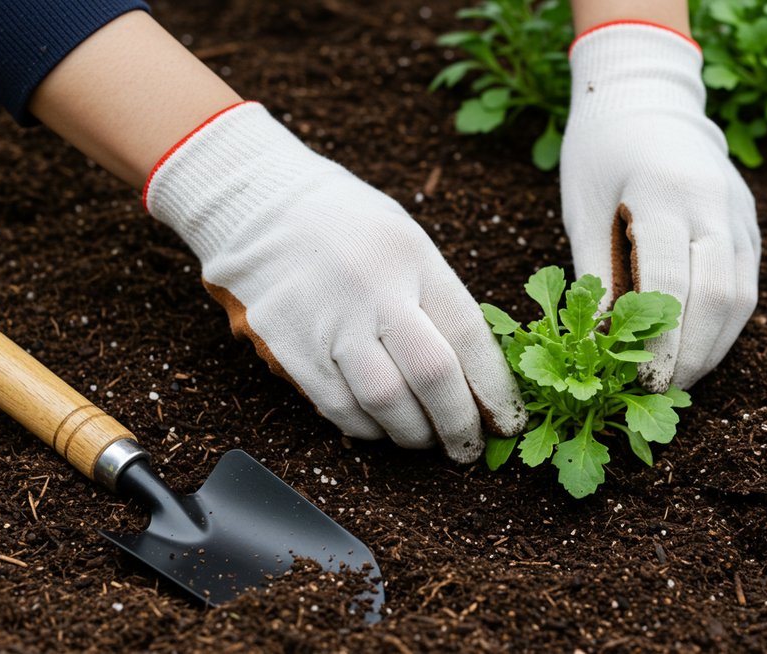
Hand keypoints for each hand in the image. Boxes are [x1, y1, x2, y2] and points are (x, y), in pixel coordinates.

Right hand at [145, 102, 524, 461]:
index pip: (469, 336)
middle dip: (459, 424)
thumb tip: (478, 374)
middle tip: (469, 447)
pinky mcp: (290, 349)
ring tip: (425, 439)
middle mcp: (373, 291)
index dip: (495, 389)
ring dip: (413, 434)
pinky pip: (339, 407)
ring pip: (385, 401)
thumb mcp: (408, 242)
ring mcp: (328, 322)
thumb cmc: (348, 226)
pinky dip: (368, 428)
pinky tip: (382, 427)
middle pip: (432, 376)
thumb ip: (440, 301)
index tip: (508, 420)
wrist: (258, 206)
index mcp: (412, 259)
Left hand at [560, 22, 761, 392]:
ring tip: (677, 380)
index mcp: (663, 192)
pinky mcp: (750, 225)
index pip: (669, 283)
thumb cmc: (601, 155)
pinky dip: (723, 325)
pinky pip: (746, 285)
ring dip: (712, 348)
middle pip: (717, 297)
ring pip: (741, 297)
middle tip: (658, 392)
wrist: (647, 99)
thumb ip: (596, 277)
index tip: (637, 380)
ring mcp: (739, 212)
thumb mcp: (583, 211)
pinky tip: (696, 348)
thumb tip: (599, 349)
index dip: (657, 341)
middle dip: (689, 356)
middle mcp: (713, 201)